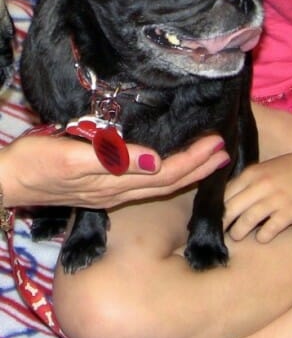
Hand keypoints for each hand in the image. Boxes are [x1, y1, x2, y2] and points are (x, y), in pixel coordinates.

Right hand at [0, 133, 228, 208]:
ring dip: (187, 171)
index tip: (217, 145)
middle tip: (225, 151)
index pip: (167, 174)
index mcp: (116, 184)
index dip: (194, 161)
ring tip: (209, 159)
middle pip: (169, 182)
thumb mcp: (73, 157)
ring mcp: (110, 193)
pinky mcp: (100, 187)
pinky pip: (144, 184)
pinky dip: (165, 175)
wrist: (6, 181)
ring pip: (159, 185)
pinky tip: (169, 166)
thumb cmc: (36, 164)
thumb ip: (114, 160)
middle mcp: (118, 192)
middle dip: (199, 168)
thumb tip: (157, 161)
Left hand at [224, 135, 291, 243]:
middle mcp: (260, 186)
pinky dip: (262, 237)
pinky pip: (268, 230)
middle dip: (222, 225)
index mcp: (252, 173)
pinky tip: (263, 237)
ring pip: (245, 222)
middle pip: (230, 210)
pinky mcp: (290, 212)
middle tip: (219, 234)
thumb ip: (249, 181)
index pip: (224, 195)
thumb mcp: (267, 168)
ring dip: (238, 233)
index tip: (213, 219)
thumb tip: (229, 199)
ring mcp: (275, 199)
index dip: (216, 209)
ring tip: (238, 237)